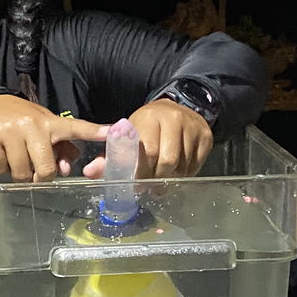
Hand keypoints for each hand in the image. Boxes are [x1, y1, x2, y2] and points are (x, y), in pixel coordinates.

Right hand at [0, 95, 109, 181]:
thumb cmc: (20, 122)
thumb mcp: (43, 129)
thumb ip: (60, 148)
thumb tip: (65, 170)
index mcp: (50, 123)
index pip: (76, 128)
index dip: (95, 132)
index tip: (113, 132)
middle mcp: (32, 125)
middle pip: (46, 169)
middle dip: (40, 175)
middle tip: (33, 166)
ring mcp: (10, 131)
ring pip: (22, 173)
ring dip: (19, 172)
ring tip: (15, 156)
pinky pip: (1, 168)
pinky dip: (0, 168)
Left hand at [82, 98, 213, 179]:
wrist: (178, 107)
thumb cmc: (148, 125)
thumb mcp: (129, 134)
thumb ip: (111, 154)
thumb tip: (90, 173)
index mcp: (149, 117)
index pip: (146, 151)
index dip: (140, 173)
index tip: (136, 186)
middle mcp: (173, 119)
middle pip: (167, 161)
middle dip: (156, 179)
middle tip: (149, 188)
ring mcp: (192, 128)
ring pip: (182, 166)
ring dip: (170, 180)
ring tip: (161, 184)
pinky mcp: (206, 138)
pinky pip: (195, 166)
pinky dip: (184, 175)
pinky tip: (175, 175)